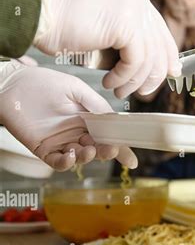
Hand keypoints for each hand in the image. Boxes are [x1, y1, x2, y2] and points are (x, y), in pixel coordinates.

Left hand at [0, 62, 136, 170]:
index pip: (109, 135)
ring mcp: (61, 141)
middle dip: (107, 152)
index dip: (121, 148)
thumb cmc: (43, 82)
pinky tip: (69, 155)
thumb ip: (96, 105)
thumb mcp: (76, 89)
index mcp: (88, 118)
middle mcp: (77, 132)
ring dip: (88, 157)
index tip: (131, 160)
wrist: (12, 85)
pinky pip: (59, 162)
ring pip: (81, 157)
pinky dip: (66, 163)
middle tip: (108, 149)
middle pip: (98, 148)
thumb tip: (114, 120)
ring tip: (88, 149)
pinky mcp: (44, 149)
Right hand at [33, 0, 181, 98]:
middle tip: (144, 92)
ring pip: (148, 56)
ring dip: (135, 81)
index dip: (167, 55)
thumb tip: (160, 63)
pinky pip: (135, 60)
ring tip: (121, 92)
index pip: (160, 29)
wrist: (39, 15)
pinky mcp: (125, 23)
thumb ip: (131, 35)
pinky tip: (111, 83)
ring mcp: (132, 7)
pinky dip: (125, 77)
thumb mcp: (107, 26)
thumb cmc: (66, 24)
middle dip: (154, 74)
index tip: (168, 74)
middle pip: (159, 44)